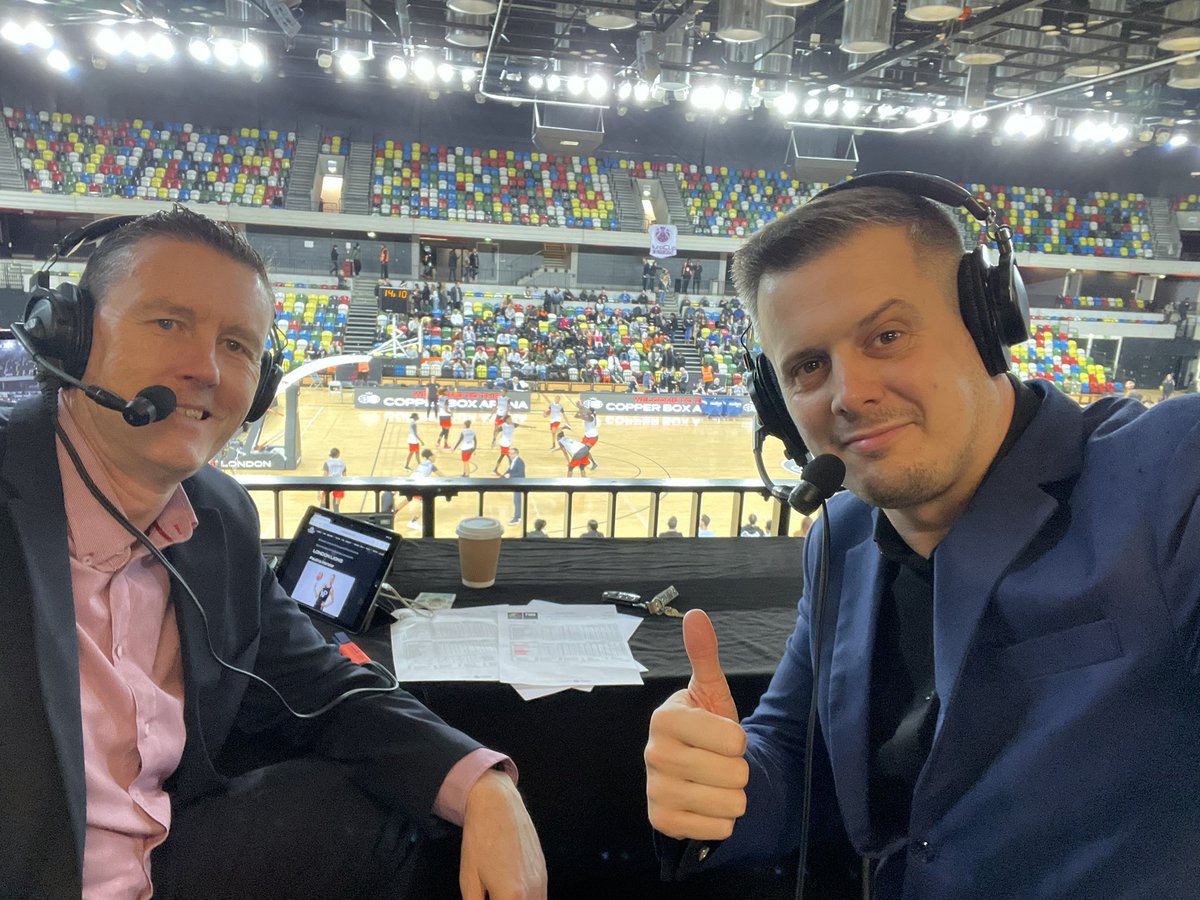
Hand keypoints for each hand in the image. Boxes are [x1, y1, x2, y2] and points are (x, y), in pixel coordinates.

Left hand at [459, 768, 546, 899]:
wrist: (497, 804)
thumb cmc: (479, 840)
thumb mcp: (470, 880)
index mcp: (512, 896)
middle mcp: (533, 891)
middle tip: (492, 896)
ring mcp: (542, 879)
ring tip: (501, 894)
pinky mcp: (543, 869)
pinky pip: (541, 897)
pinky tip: (512, 892)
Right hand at [645, 609, 748, 840]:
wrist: (695, 773)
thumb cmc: (707, 729)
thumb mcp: (710, 692)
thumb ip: (705, 655)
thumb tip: (696, 615)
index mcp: (665, 719)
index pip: (732, 738)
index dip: (739, 739)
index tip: (724, 736)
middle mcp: (653, 754)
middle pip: (733, 773)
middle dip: (739, 770)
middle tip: (722, 763)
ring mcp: (655, 790)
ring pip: (729, 803)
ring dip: (734, 796)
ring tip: (716, 783)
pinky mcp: (662, 822)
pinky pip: (718, 828)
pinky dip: (723, 821)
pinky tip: (708, 805)